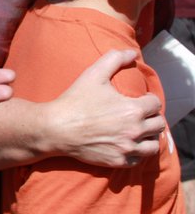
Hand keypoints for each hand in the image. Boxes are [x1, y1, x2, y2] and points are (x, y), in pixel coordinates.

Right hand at [44, 49, 163, 166]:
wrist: (55, 128)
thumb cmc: (74, 101)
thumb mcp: (92, 75)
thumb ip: (114, 59)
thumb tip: (132, 52)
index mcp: (133, 109)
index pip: (155, 104)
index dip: (148, 100)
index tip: (140, 100)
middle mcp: (135, 130)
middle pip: (159, 125)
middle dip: (151, 118)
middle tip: (140, 115)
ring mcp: (127, 147)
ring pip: (153, 144)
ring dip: (149, 137)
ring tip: (139, 132)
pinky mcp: (118, 161)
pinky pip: (139, 159)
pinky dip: (137, 152)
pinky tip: (128, 144)